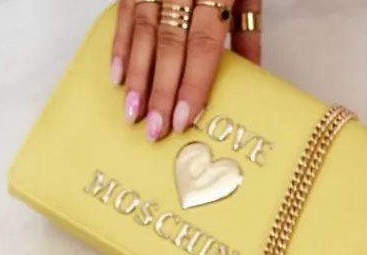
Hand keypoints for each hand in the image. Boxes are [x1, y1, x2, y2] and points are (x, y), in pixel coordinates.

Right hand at [111, 0, 262, 141]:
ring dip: (135, 76)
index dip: (193, 83)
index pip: (204, 44)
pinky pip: (123, 12)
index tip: (184, 117)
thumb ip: (247, 30)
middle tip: (154, 129)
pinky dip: (118, 45)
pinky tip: (115, 76)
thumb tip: (251, 76)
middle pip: (169, 43)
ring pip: (141, 30)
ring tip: (131, 113)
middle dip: (160, 90)